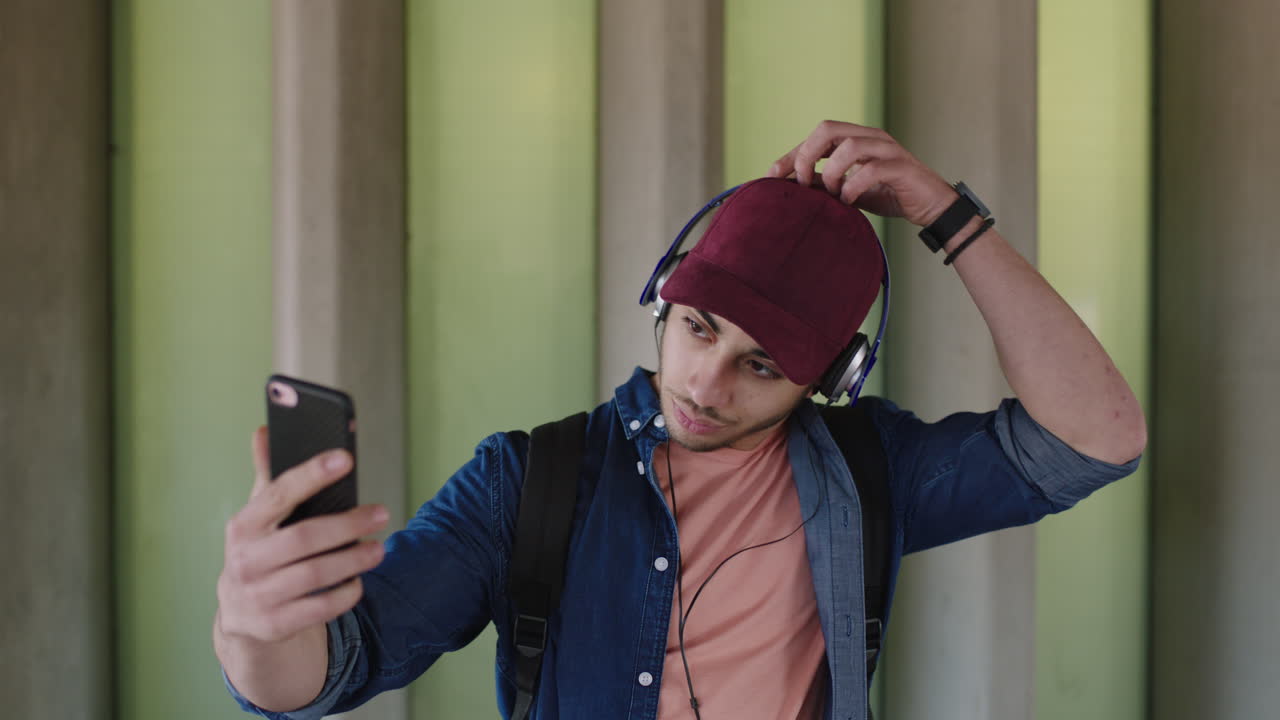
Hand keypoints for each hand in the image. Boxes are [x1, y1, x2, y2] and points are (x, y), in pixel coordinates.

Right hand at [215, 426, 389, 644]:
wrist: (240, 616)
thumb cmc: (260, 552)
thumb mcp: (258, 518)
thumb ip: (267, 476)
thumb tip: (264, 430)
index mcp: (243, 526)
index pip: (278, 493)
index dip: (312, 474)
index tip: (346, 458)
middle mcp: (245, 561)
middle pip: (304, 538)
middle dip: (348, 524)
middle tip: (381, 513)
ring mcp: (257, 596)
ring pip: (316, 574)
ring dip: (353, 560)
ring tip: (379, 549)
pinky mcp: (273, 625)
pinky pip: (319, 608)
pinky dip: (345, 594)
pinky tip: (359, 581)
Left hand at [768, 120, 957, 226]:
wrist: (930, 206)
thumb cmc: (890, 194)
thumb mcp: (849, 190)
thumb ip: (825, 184)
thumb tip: (794, 186)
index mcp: (856, 139)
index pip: (816, 135)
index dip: (791, 153)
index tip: (771, 175)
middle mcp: (871, 137)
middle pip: (828, 129)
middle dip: (806, 155)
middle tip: (802, 183)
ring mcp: (887, 149)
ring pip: (849, 146)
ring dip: (831, 173)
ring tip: (831, 195)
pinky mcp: (900, 167)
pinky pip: (870, 170)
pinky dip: (852, 186)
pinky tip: (847, 201)